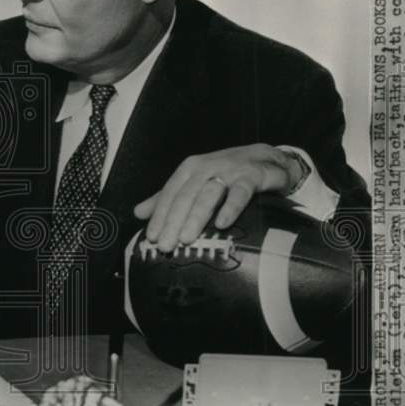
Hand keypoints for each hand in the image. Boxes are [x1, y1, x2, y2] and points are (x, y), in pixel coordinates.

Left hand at [132, 144, 303, 252]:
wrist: (267, 159)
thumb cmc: (226, 174)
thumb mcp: (194, 183)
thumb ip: (167, 198)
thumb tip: (138, 212)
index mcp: (189, 169)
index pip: (170, 194)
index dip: (159, 216)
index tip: (152, 238)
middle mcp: (206, 167)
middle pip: (185, 196)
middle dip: (173, 222)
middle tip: (165, 246)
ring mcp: (229, 171)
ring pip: (208, 194)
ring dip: (196, 217)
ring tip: (186, 239)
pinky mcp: (251, 176)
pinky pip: (240, 193)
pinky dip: (230, 208)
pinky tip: (222, 224)